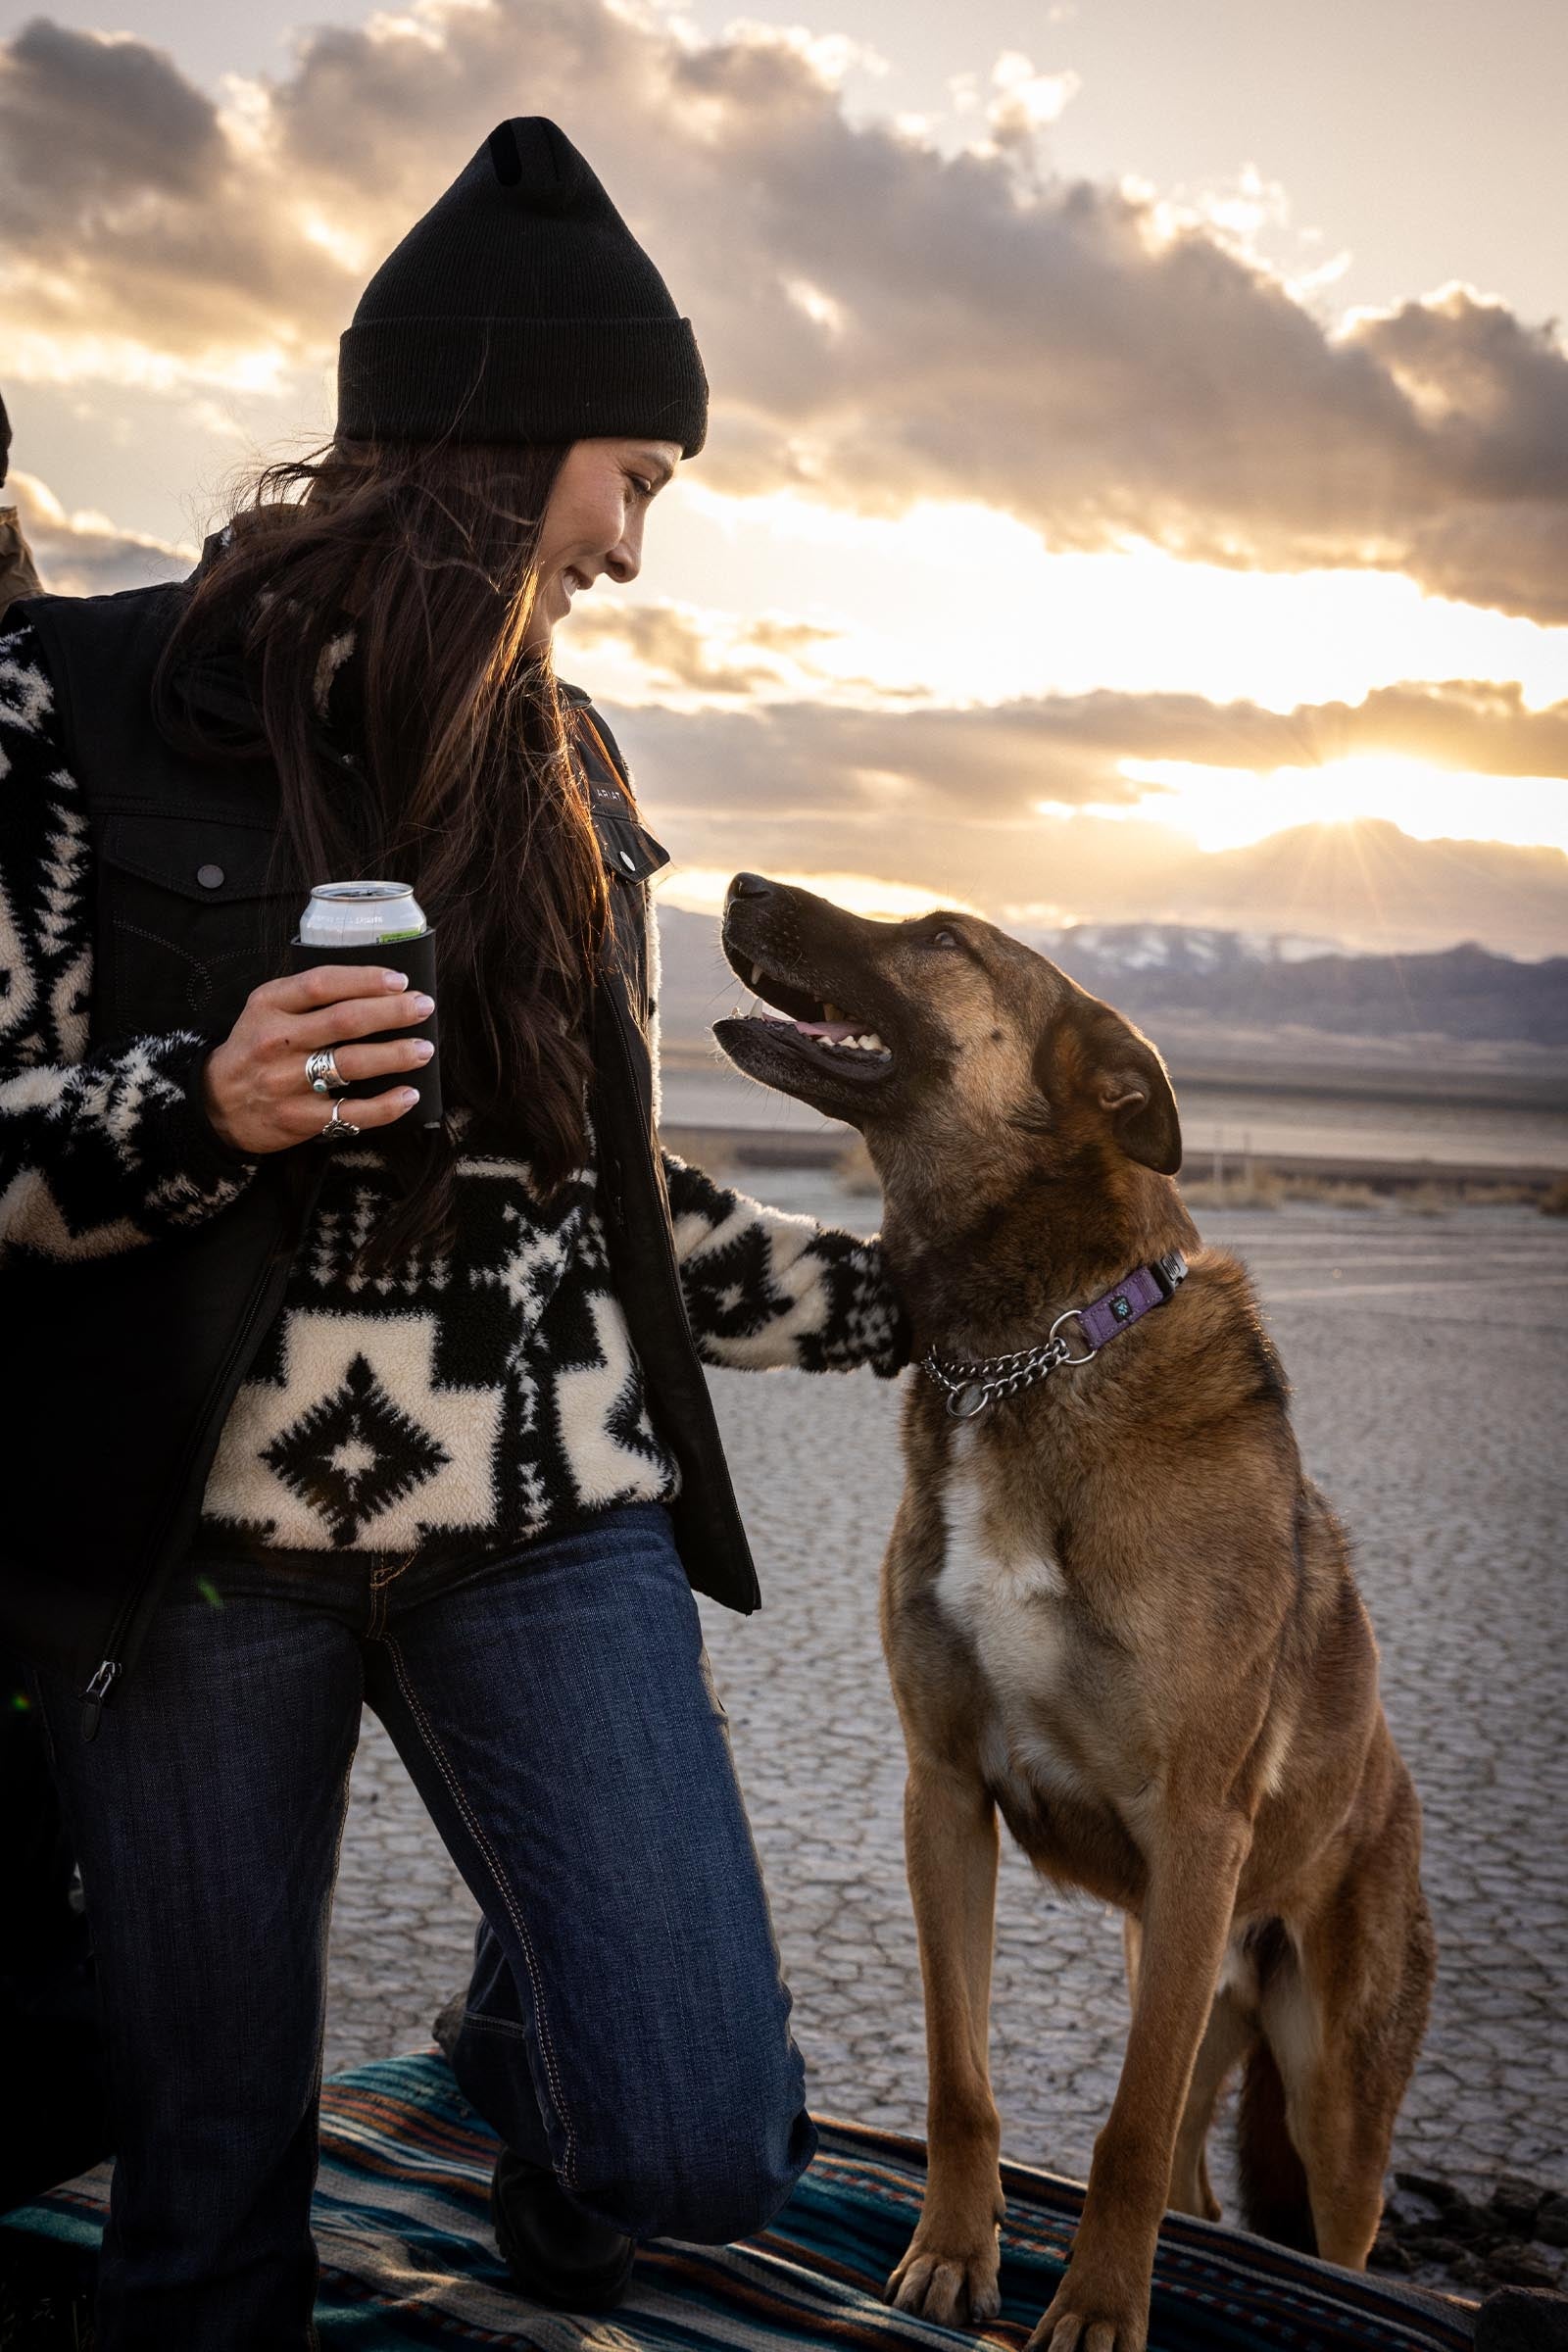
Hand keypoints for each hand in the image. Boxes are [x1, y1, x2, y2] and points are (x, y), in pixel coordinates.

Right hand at [201, 965, 434, 1155]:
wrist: (216, 1104)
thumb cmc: (255, 1049)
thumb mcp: (266, 1010)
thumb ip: (308, 998)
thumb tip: (376, 989)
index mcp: (269, 1005)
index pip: (322, 983)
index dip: (366, 980)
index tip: (400, 981)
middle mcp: (276, 1041)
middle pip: (345, 1021)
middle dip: (392, 1012)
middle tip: (423, 1008)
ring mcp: (286, 1081)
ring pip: (351, 1064)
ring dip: (395, 1055)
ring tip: (423, 1049)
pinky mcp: (299, 1118)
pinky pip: (350, 1113)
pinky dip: (386, 1106)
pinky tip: (409, 1095)